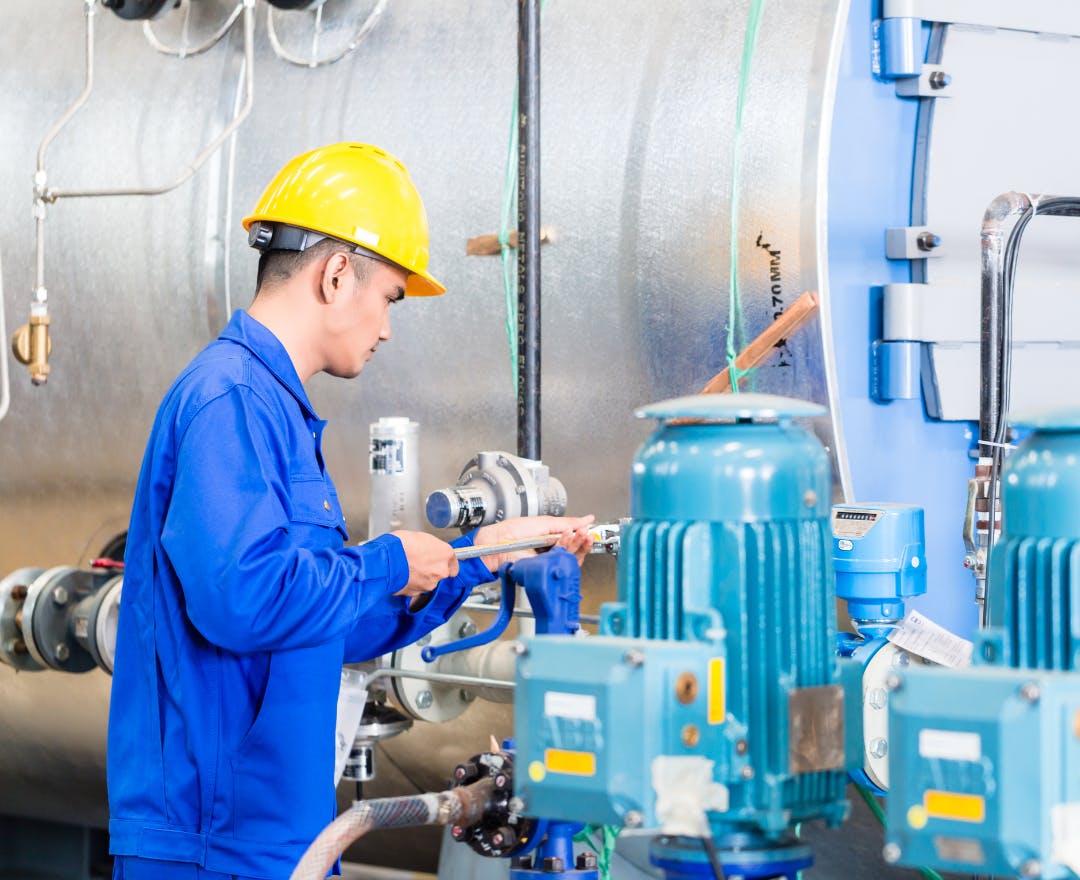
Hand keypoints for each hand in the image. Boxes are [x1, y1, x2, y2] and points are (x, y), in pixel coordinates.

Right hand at [391, 530, 458, 597]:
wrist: (387, 561)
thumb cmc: (401, 545)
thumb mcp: (420, 537)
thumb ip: (430, 547)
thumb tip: (428, 549)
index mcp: (445, 553)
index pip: (453, 561)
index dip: (444, 560)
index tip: (439, 559)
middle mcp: (441, 570)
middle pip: (442, 572)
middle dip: (432, 569)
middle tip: (419, 561)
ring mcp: (430, 583)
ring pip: (429, 581)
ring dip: (421, 576)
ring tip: (408, 567)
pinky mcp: (417, 593)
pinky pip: (417, 588)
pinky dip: (411, 583)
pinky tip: (403, 575)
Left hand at [473, 514, 595, 571]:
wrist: (499, 542)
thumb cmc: (513, 532)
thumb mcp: (544, 522)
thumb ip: (566, 522)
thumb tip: (587, 519)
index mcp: (551, 538)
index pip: (573, 538)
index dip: (582, 533)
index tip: (589, 527)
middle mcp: (551, 550)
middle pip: (575, 549)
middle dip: (582, 540)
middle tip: (587, 533)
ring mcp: (549, 560)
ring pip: (571, 557)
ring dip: (577, 544)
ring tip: (578, 534)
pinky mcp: (546, 568)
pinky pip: (562, 562)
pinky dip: (567, 549)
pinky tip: (567, 539)